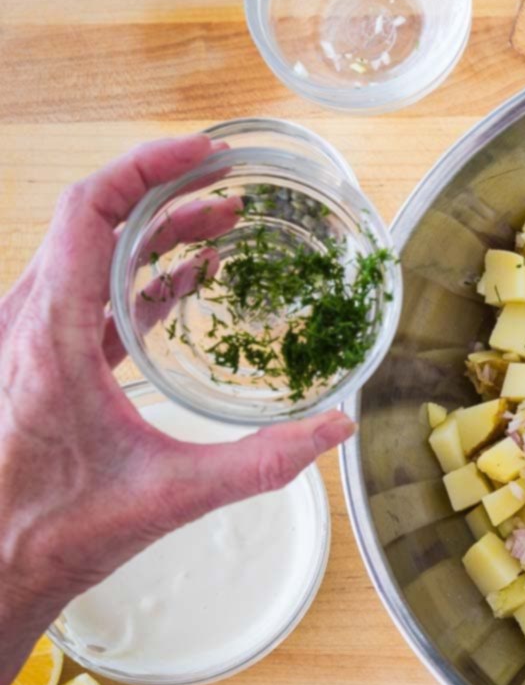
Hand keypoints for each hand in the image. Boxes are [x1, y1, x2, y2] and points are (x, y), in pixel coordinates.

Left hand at [0, 136, 355, 684]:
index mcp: (51, 336)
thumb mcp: (171, 495)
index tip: (203, 153)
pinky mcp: (41, 355)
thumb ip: (261, 463)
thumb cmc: (56, 531)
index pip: (90, 212)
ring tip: (221, 223)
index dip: (146, 167)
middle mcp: (29, 321)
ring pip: (89, 251)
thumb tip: (333, 429)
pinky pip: (87, 287)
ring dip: (154, 231)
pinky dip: (138, 272)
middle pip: (95, 221)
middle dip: (168, 194)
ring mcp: (29, 336)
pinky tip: (188, 281)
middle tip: (231, 187)